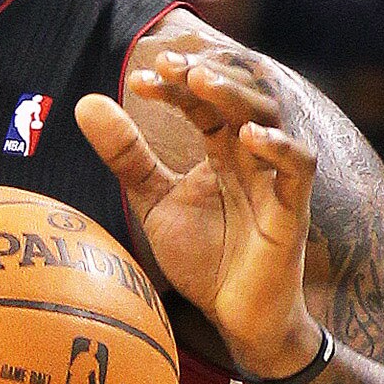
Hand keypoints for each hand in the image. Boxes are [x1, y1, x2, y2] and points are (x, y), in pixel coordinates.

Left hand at [77, 39, 320, 380]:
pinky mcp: (292, 210)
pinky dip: (280, 147)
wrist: (235, 318)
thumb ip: (127, 157)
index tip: (138, 79)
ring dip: (236, 95)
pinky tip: (249, 137)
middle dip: (205, 74)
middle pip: (237, 95)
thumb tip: (84, 103)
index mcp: (221, 149)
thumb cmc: (204, 259)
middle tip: (169, 65)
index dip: (172, 84)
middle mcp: (250, 155)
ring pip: (269, 118)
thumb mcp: (155, 203)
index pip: (200, 101)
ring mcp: (273, 179)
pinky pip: (299, 166)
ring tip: (200, 83)